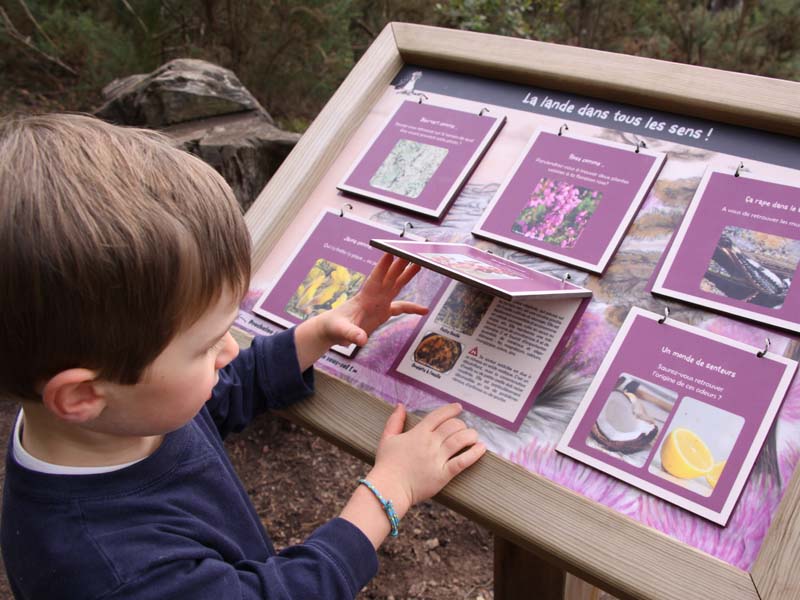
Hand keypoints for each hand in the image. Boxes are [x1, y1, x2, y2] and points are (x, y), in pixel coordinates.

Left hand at [294, 253, 427, 368]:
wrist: (331, 330)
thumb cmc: (334, 327)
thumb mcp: (341, 332)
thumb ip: (352, 334)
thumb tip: (362, 339)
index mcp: (364, 297)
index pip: (376, 278)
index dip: (384, 266)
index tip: (392, 252)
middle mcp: (374, 297)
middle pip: (390, 277)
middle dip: (401, 264)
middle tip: (412, 252)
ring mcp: (379, 303)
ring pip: (397, 286)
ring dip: (407, 275)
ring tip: (421, 265)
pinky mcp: (383, 312)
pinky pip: (401, 307)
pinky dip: (412, 308)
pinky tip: (424, 310)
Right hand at [366, 403, 485, 517]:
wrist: (388, 488)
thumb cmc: (386, 465)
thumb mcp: (387, 438)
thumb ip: (395, 421)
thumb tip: (401, 405)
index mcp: (418, 433)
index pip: (438, 415)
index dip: (451, 409)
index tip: (459, 407)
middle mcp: (430, 443)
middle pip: (452, 426)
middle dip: (461, 424)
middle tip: (463, 428)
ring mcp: (437, 459)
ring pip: (460, 440)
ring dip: (470, 435)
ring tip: (474, 436)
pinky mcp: (443, 475)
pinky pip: (463, 461)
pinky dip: (474, 453)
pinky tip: (481, 448)